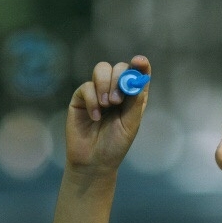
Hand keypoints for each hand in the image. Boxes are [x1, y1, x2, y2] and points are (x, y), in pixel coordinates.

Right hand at [66, 56, 150, 171]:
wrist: (93, 161)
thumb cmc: (115, 144)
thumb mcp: (131, 124)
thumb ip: (135, 102)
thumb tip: (138, 80)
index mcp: (133, 96)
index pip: (138, 72)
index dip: (140, 64)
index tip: (139, 61)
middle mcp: (116, 90)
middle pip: (119, 67)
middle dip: (118, 79)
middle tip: (117, 101)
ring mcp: (98, 91)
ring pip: (101, 69)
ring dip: (105, 85)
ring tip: (107, 106)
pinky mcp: (81, 97)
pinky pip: (87, 86)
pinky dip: (92, 100)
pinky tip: (95, 117)